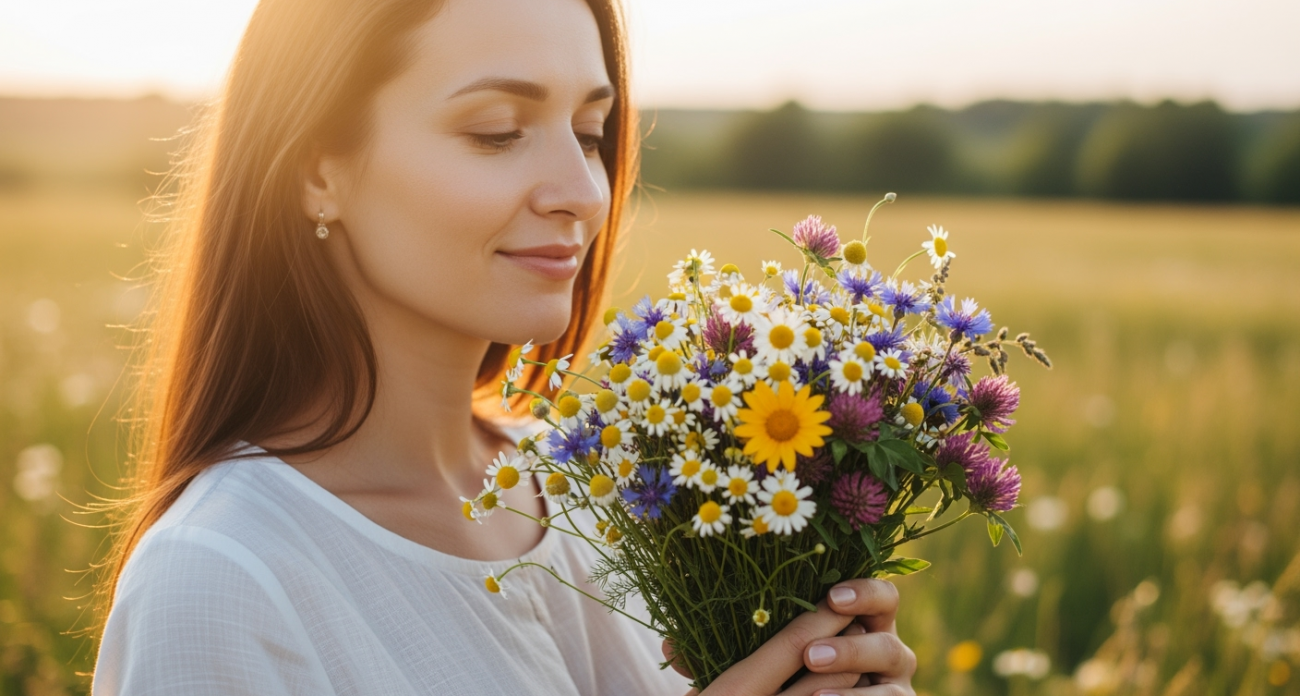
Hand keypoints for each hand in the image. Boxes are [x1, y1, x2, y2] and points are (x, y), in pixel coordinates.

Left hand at [662, 578, 915, 695]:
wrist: (795, 692)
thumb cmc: (778, 675)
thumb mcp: (750, 659)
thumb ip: (721, 649)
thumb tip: (668, 647)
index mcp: (860, 622)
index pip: (880, 596)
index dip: (861, 592)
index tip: (830, 597)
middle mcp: (887, 652)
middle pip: (889, 640)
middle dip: (851, 648)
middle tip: (810, 658)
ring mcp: (895, 688)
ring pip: (890, 686)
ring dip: (852, 683)